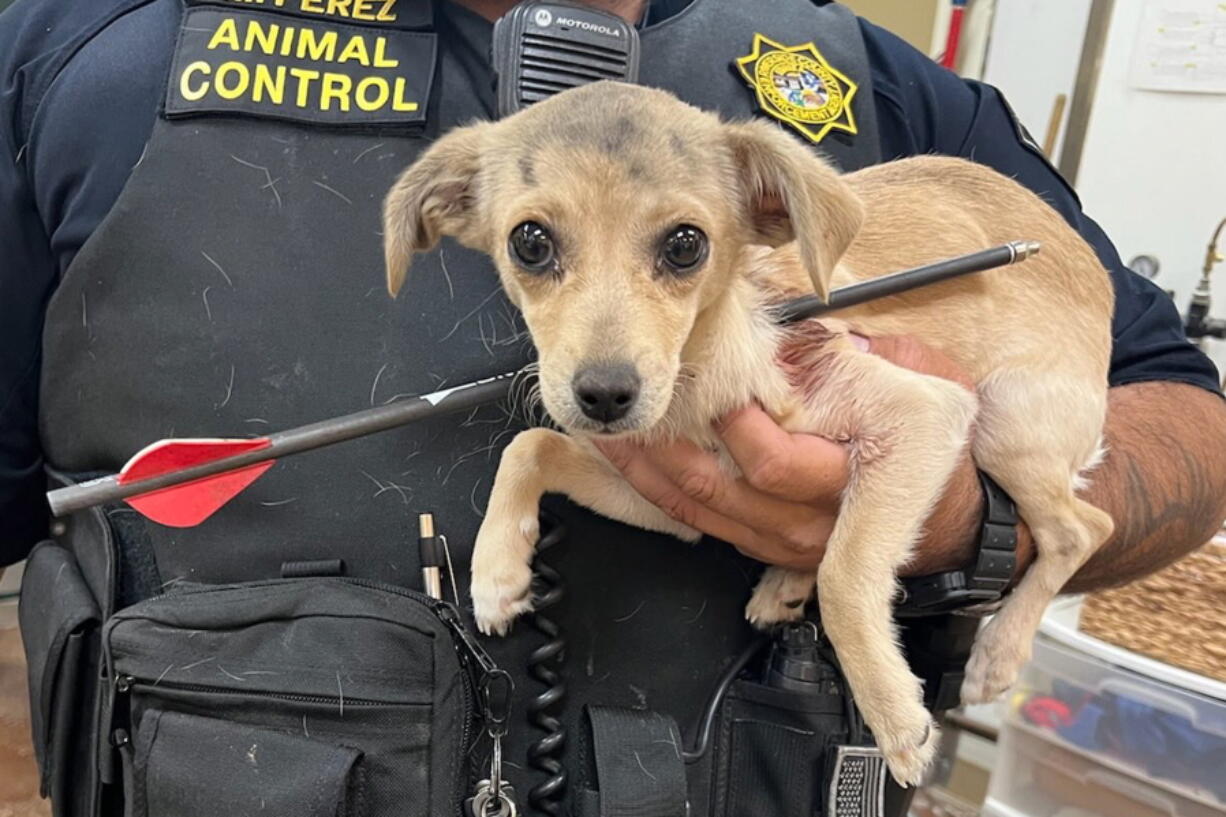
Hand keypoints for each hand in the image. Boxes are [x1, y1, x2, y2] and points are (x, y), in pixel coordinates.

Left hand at [595, 335, 983, 572]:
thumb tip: (794, 328)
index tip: (701, 384)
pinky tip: (631, 463)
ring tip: (608, 431)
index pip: (772, 461)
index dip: (731, 426)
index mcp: (848, 477)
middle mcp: (808, 521)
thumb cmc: (936, 446)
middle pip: (719, 489)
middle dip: (665, 447)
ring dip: (647, 471)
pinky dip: (660, 493)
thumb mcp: (916, 384)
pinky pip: (699, 524)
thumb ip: (856, 357)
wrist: (956, 520)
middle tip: (630, 405)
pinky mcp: (763, 548)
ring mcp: (781, 541)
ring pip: (698, 510)